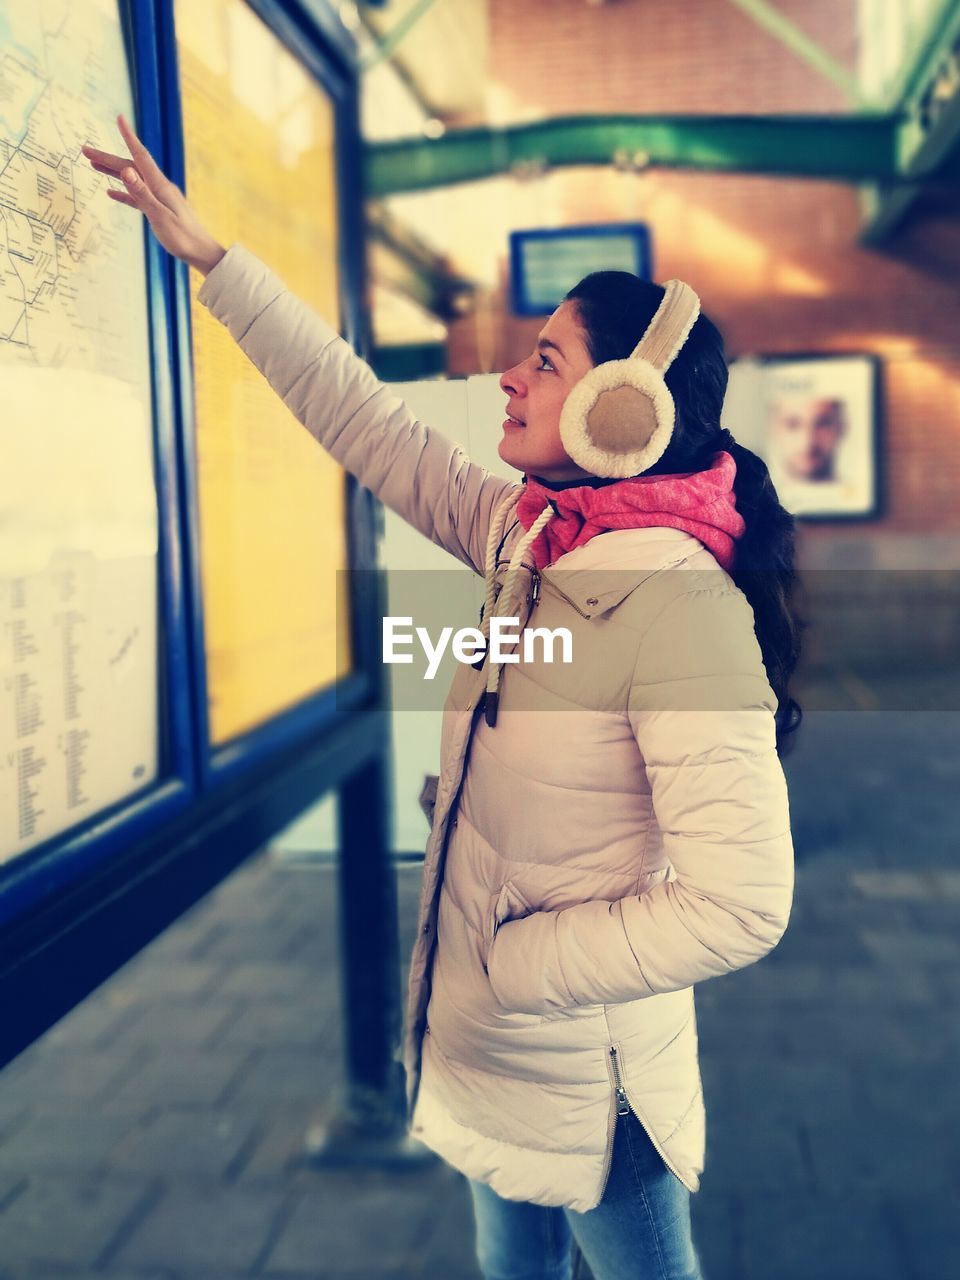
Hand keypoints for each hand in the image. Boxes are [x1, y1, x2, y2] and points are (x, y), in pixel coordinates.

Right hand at [81, 114, 225, 275]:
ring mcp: (159, 197)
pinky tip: (111, 192)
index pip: (141, 156)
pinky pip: (137, 196)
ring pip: (131, 179)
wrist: (201, 253)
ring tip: (92, 165)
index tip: (119, 118)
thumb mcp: (160, 217)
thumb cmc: (183, 238)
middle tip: (85, 150)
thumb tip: (126, 170)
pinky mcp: (158, 209)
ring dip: (112, 171)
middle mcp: (159, 187)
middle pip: (130, 167)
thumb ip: (142, 194)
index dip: (129, 136)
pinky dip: (123, 192)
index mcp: (160, 186)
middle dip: (107, 157)